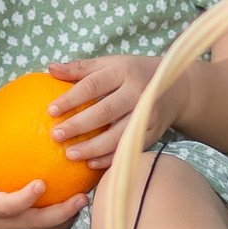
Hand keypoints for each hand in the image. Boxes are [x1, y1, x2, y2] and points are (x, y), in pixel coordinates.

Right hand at [0, 108, 86, 228]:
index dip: (25, 198)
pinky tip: (77, 198)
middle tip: (82, 196)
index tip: (42, 184)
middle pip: (37, 225)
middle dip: (62, 214)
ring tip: (88, 197)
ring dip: (68, 218)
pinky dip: (63, 218)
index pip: (8, 207)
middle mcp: (2, 224)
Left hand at [43, 55, 175, 170]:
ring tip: (70, 155)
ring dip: (92, 147)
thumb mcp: (110, 64)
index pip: (92, 86)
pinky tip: (91, 164)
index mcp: (123, 72)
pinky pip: (128, 148)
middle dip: (78, 125)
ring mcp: (147, 114)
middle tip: (56, 136)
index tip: (50, 111)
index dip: (71, 98)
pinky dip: (110, 158)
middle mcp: (138, 92)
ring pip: (117, 135)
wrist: (176, 88)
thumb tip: (50, 69)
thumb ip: (81, 68)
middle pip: (104, 112)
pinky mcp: (152, 133)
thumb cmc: (133, 74)